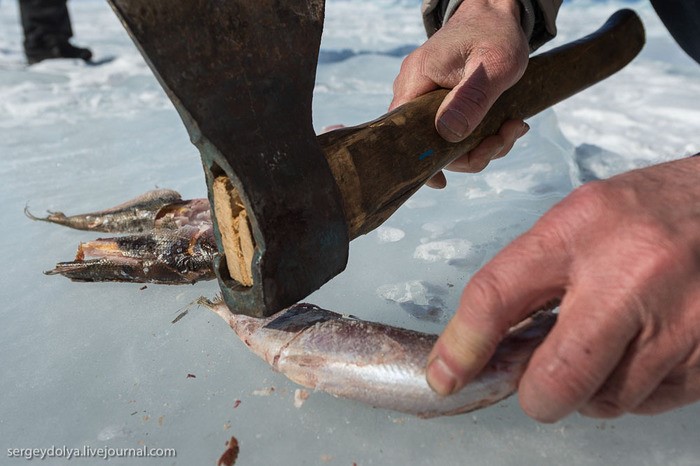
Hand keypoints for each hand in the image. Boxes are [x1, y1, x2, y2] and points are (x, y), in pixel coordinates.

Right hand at [390, 0, 529, 187]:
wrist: (497, 13)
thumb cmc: (496, 34)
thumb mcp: (493, 66)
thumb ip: (471, 99)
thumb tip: (447, 135)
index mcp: (416, 80)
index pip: (402, 134)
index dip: (421, 162)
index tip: (443, 181)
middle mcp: (414, 91)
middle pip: (429, 144)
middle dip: (470, 153)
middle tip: (505, 136)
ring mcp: (427, 97)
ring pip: (446, 141)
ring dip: (483, 145)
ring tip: (512, 127)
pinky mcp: (442, 102)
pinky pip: (455, 131)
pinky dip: (482, 135)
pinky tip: (506, 124)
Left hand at [425, 156, 699, 421]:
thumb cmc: (648, 212)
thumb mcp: (578, 219)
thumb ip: (531, 275)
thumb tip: (486, 344)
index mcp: (580, 229)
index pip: (496, 295)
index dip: (462, 346)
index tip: (445, 374)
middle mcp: (632, 276)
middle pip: (555, 379)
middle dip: (538, 392)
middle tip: (542, 374)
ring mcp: (679, 321)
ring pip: (603, 401)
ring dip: (591, 387)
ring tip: (607, 342)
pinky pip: (648, 403)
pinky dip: (632, 388)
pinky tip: (640, 349)